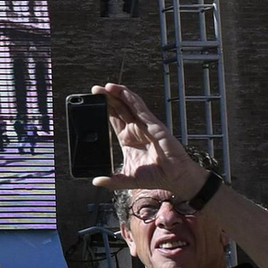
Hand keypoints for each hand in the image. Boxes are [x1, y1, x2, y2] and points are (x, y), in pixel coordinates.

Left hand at [91, 85, 206, 200]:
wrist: (175, 178)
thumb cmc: (155, 176)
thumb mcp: (128, 179)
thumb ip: (112, 180)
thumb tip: (96, 181)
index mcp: (128, 139)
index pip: (114, 119)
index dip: (104, 109)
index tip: (92, 101)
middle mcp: (135, 130)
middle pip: (119, 109)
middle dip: (108, 98)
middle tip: (95, 89)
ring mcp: (145, 126)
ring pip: (130, 105)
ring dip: (118, 94)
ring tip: (106, 87)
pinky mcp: (154, 125)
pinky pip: (141, 109)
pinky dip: (132, 99)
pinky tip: (123, 92)